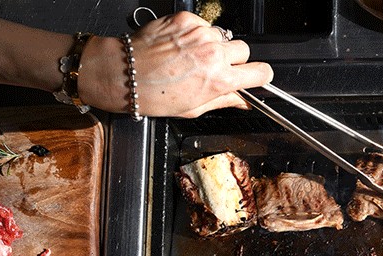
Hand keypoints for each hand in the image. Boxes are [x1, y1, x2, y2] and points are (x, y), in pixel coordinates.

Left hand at [79, 11, 273, 117]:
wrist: (122, 73)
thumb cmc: (152, 95)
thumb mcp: (193, 108)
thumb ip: (223, 101)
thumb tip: (241, 101)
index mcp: (220, 80)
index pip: (261, 72)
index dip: (259, 75)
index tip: (254, 76)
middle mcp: (214, 54)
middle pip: (243, 50)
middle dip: (233, 59)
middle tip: (214, 67)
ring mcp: (200, 34)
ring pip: (222, 36)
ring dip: (213, 45)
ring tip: (191, 56)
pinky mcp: (186, 20)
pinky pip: (203, 25)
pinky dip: (195, 34)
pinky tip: (180, 46)